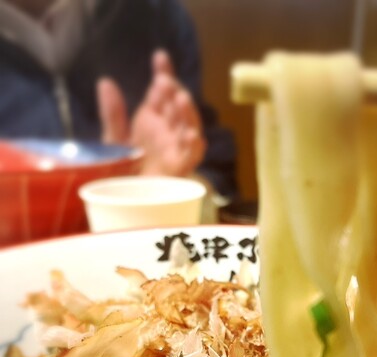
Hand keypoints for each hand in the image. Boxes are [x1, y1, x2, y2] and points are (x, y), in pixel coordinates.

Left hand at [97, 51, 205, 176]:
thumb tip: (105, 81)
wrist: (121, 202)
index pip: (161, 93)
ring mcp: (175, 149)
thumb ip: (112, 114)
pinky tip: (192, 135)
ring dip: (188, 113)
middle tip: (165, 82)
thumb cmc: (119, 172)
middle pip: (176, 106)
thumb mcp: (113, 140)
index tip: (159, 58)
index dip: (163, 74)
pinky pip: (192, 157)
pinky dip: (195, 146)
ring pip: (189, 127)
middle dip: (174, 92)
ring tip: (181, 99)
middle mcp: (166, 131)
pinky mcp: (180, 169)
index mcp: (151, 120)